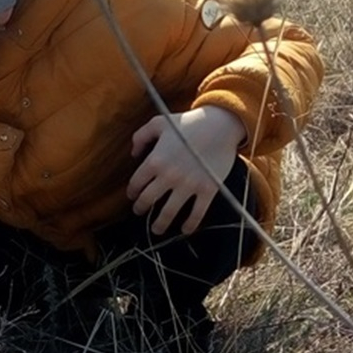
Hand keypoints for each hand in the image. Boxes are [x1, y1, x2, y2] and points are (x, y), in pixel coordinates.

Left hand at [127, 107, 244, 234]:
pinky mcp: (208, 189)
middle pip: (148, 200)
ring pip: (169, 212)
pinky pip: (197, 213)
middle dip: (141, 208)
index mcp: (155, 160)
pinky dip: (190, 224)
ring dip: (160, 224)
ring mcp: (189, 184)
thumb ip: (140, 136)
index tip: (133, 196)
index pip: (136, 183)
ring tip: (156, 229)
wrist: (220, 125)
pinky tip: (185, 230)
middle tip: (140, 212)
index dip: (132, 192)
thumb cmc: (188, 123)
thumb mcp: (159, 122)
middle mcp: (169, 176)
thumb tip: (133, 154)